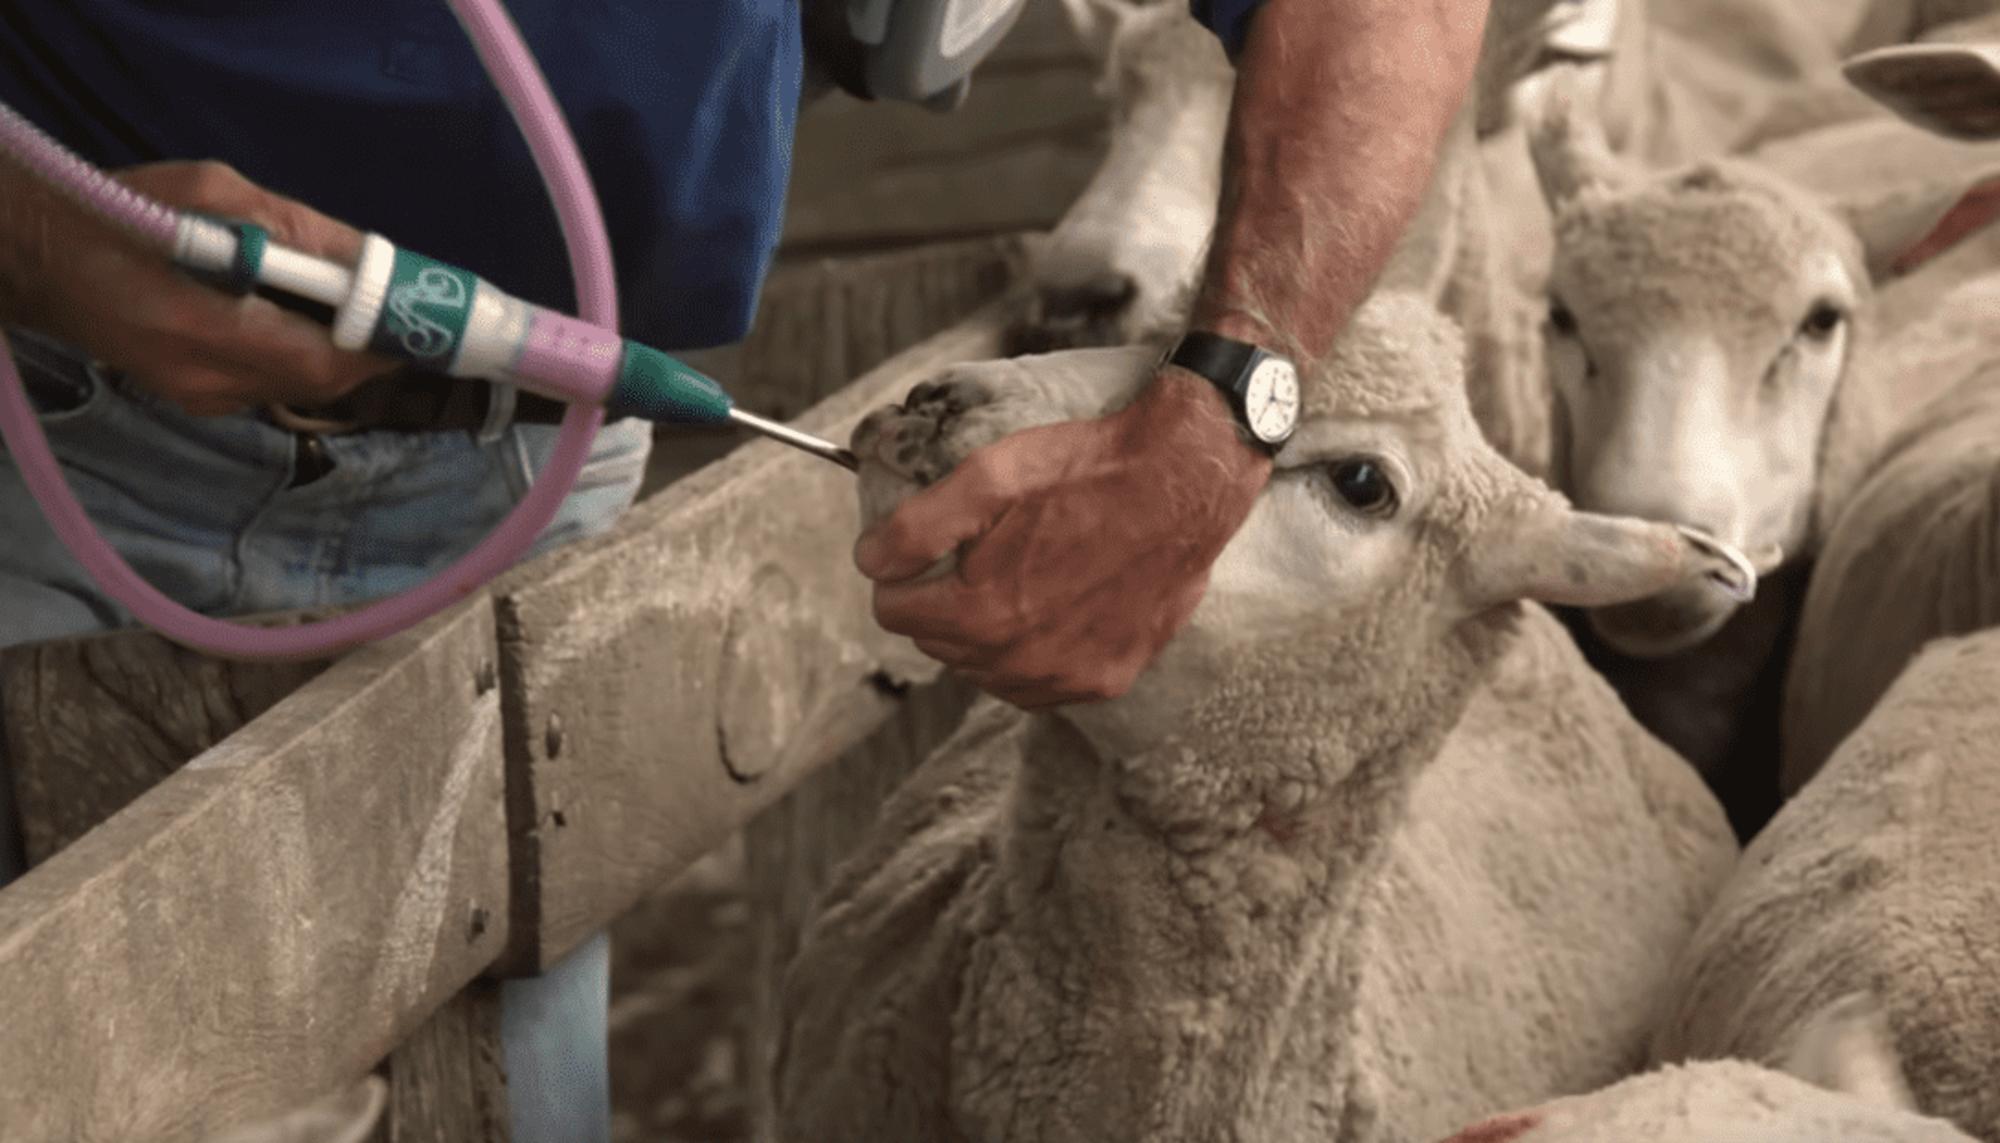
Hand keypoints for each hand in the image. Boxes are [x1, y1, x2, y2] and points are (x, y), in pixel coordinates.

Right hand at [0, 158, 391, 414]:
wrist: (32, 255)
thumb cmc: (115, 211)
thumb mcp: (208, 193)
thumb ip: (294, 230)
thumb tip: (367, 258)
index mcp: (205, 330)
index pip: (321, 363)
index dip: (380, 351)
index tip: (420, 328)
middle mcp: (206, 380)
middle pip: (315, 382)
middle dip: (362, 352)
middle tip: (397, 316)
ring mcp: (195, 397)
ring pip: (293, 387)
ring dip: (330, 355)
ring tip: (354, 315)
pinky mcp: (189, 398)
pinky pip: (264, 385)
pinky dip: (293, 357)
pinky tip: (297, 322)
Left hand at [854, 369, 1271, 707]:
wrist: (1182, 481)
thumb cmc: (1085, 471)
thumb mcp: (988, 476)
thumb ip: (915, 528)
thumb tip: (869, 563)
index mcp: (981, 613)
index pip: (895, 612)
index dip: (902, 576)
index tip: (925, 551)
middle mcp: (1021, 660)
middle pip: (939, 644)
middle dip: (943, 603)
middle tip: (976, 557)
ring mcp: (1068, 677)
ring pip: (987, 671)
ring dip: (986, 634)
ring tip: (1016, 580)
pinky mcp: (1107, 678)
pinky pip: (1041, 685)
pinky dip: (1034, 655)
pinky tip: (1051, 611)